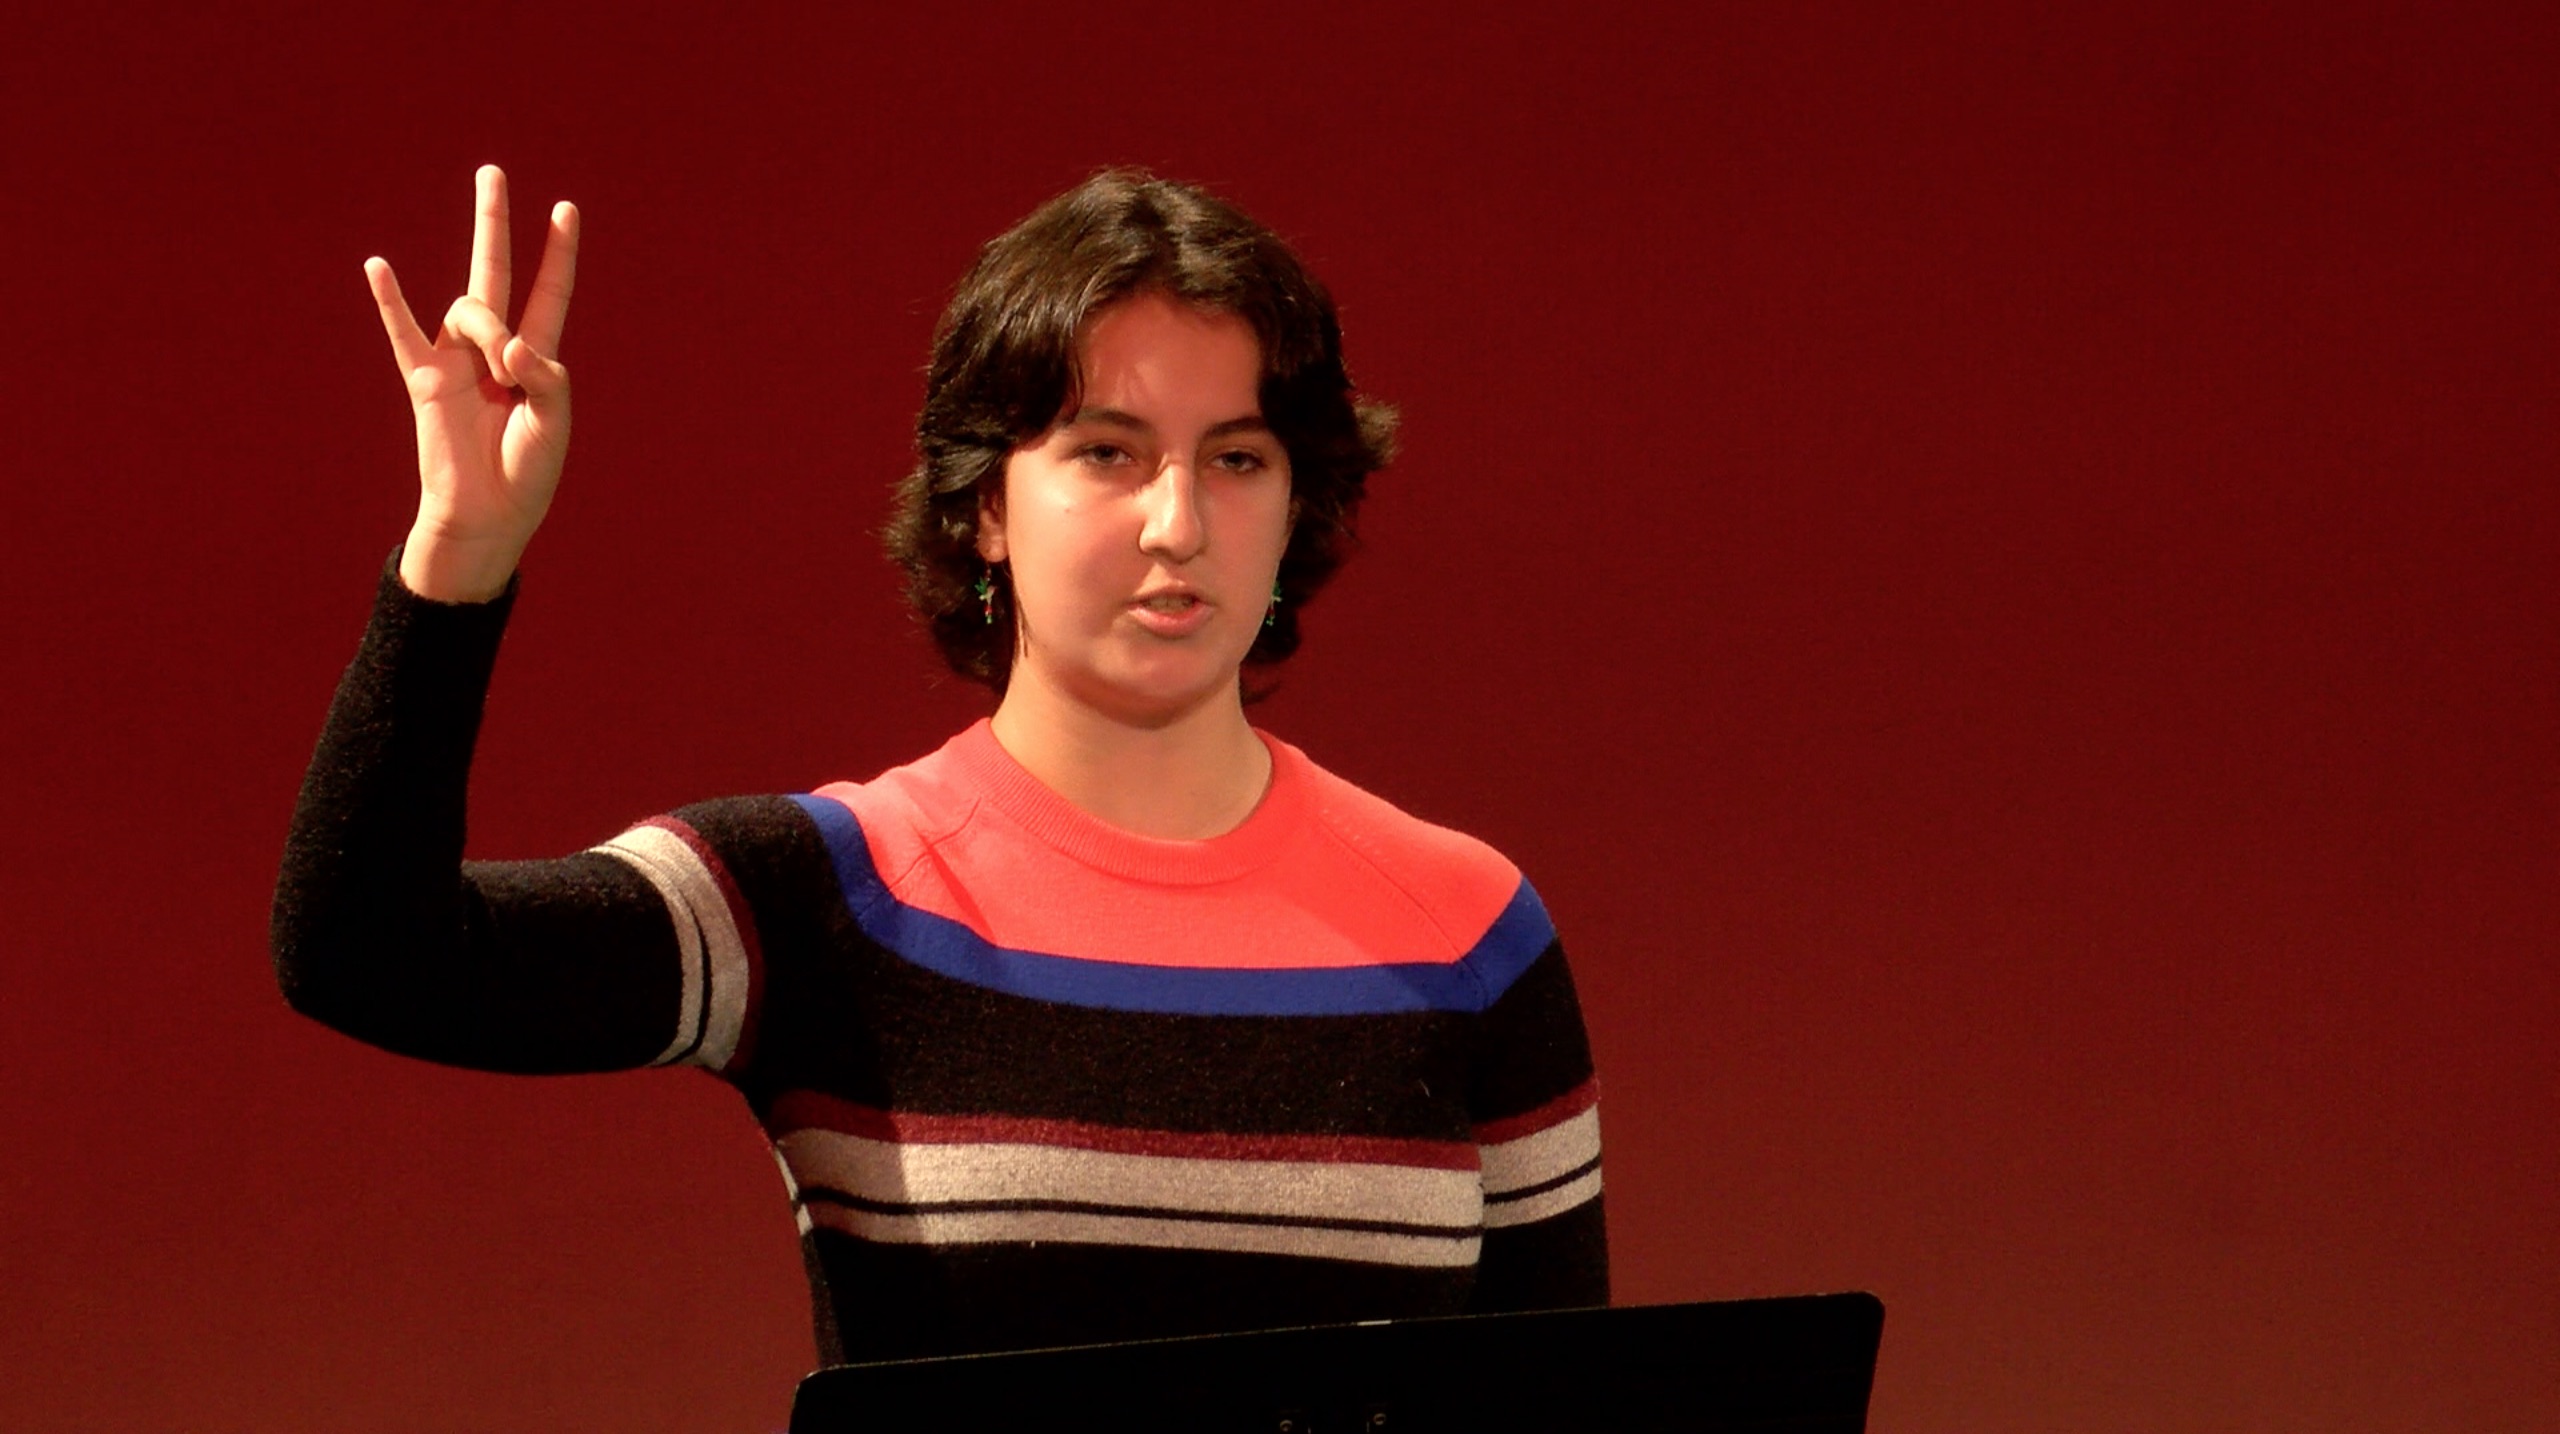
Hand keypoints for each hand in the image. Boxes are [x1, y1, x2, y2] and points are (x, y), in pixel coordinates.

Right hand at [370, 165, 579, 601]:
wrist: (488, 514)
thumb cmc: (528, 471)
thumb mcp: (555, 421)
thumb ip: (543, 375)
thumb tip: (507, 345)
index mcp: (537, 356)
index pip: (549, 292)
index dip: (559, 253)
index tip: (566, 208)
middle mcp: (495, 348)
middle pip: (494, 270)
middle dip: (495, 223)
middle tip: (491, 171)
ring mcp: (457, 359)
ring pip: (470, 310)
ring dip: (489, 329)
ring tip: (502, 371)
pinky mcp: (425, 380)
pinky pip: (403, 333)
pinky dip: (390, 301)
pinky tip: (377, 266)